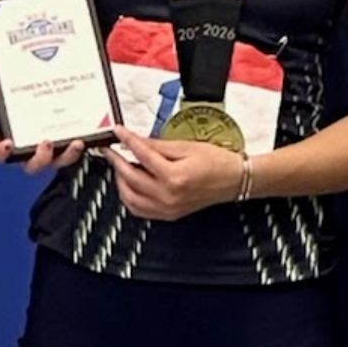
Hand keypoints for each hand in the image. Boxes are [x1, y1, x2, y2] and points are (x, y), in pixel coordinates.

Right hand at [0, 67, 90, 174]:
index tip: (8, 143)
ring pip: (59, 160)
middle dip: (41, 158)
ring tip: (76, 141)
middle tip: (47, 142)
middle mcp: (29, 146)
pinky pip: (77, 147)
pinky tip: (93, 129)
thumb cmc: (9, 90)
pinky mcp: (70, 138)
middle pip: (33, 165)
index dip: (1, 153)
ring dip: (68, 155)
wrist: (32, 83)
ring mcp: (52, 145)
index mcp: (5, 137)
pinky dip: (87, 142)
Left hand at [105, 127, 244, 220]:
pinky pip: (139, 209)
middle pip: (130, 177)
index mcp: (175, 177)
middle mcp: (169, 196)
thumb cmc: (218, 162)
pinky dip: (129, 197)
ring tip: (120, 166)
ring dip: (120, 181)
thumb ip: (156, 145)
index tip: (117, 131)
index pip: (141, 155)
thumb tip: (134, 139)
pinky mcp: (169, 215)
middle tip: (111, 150)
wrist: (236, 180)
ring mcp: (168, 208)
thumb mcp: (186, 147)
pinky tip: (129, 184)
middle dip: (116, 161)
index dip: (126, 140)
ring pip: (130, 197)